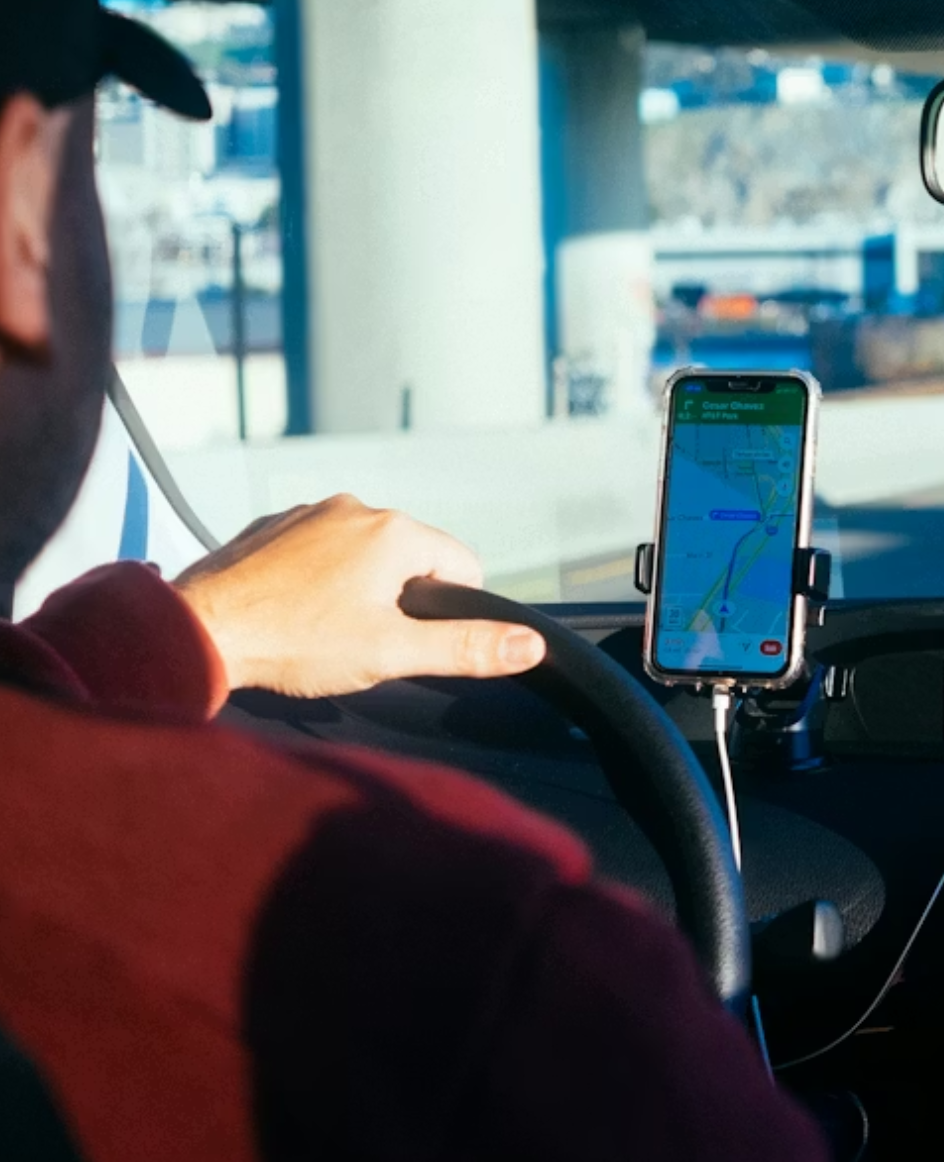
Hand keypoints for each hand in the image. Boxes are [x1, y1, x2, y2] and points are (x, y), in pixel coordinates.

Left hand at [173, 494, 547, 697]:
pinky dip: (313, 578)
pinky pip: (315, 549)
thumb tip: (530, 645)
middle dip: (397, 599)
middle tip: (358, 640)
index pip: (463, 567)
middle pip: (411, 558)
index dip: (447, 612)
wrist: (196, 631)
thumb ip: (466, 647)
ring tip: (319, 629)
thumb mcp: (392, 653)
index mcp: (396, 532)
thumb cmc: (293, 643)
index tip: (406, 640)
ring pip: (361, 552)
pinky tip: (290, 612)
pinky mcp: (270, 526)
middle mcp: (356, 508)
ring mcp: (309, 512)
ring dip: (355, 586)